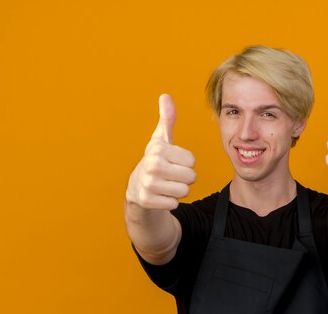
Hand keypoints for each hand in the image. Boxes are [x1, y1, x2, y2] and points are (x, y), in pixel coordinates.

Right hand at [126, 94, 195, 209]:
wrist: (136, 187)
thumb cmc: (155, 161)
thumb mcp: (160, 140)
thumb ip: (167, 119)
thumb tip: (165, 96)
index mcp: (158, 149)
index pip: (192, 160)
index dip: (186, 163)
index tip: (173, 162)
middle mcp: (152, 166)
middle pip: (191, 176)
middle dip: (185, 178)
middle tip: (171, 175)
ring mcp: (148, 184)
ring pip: (184, 191)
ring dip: (179, 190)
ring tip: (166, 185)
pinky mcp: (147, 201)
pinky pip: (175, 203)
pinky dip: (170, 201)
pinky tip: (160, 195)